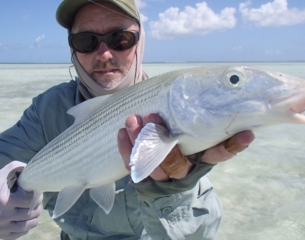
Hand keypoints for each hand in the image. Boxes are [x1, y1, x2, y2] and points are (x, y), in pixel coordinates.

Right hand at [0, 161, 41, 239]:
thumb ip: (23, 168)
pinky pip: (22, 232)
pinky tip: (23, 217)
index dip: (36, 195)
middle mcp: (2, 216)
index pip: (31, 200)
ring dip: (34, 216)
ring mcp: (1, 227)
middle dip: (37, 205)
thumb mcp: (9, 171)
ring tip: (31, 208)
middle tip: (34, 199)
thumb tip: (37, 172)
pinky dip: (26, 225)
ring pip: (30, 224)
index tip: (34, 192)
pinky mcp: (1, 234)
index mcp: (4, 200)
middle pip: (33, 213)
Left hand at [117, 114, 253, 181]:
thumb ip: (200, 125)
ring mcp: (163, 177)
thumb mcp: (194, 140)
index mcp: (201, 160)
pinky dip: (126, 149)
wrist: (166, 184)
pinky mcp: (145, 178)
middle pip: (176, 163)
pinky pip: (133, 166)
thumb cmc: (183, 151)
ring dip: (139, 142)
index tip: (246, 133)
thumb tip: (216, 93)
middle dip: (163, 141)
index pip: (219, 155)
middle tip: (153, 117)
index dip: (232, 146)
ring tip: (132, 120)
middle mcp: (184, 171)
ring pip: (151, 165)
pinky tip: (122, 132)